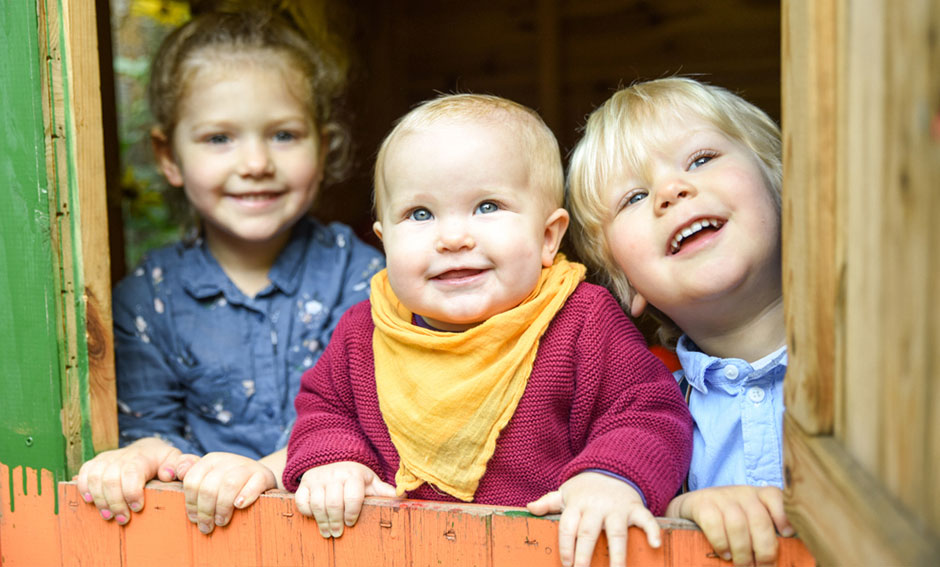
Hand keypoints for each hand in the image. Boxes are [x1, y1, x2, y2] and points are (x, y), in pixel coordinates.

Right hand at [75, 437, 180, 524]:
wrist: (146, 449)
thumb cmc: (161, 460)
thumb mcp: (175, 460)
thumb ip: (179, 465)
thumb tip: (168, 474)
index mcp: (141, 457)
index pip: (131, 473)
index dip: (131, 492)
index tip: (138, 508)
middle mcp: (121, 456)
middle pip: (110, 479)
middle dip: (115, 502)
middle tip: (122, 519)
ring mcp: (106, 458)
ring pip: (95, 478)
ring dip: (100, 499)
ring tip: (108, 515)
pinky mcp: (95, 463)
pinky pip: (84, 473)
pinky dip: (84, 488)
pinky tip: (91, 501)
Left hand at [177, 452, 277, 534]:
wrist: (260, 477)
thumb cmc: (228, 482)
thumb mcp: (208, 475)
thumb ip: (189, 472)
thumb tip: (175, 472)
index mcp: (210, 460)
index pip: (192, 481)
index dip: (190, 503)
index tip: (194, 519)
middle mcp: (226, 460)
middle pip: (208, 487)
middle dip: (205, 511)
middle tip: (208, 526)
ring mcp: (246, 466)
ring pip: (228, 484)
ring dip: (222, 507)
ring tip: (222, 521)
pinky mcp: (263, 475)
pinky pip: (254, 484)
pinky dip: (246, 496)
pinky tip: (240, 506)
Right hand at [294, 461, 396, 537]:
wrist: (333, 459)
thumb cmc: (355, 476)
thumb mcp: (370, 481)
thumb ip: (384, 490)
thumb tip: (403, 496)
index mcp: (353, 475)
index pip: (353, 496)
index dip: (352, 513)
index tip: (351, 522)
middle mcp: (334, 475)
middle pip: (333, 503)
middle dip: (336, 521)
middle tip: (338, 533)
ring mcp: (318, 479)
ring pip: (317, 504)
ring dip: (322, 521)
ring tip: (328, 531)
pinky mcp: (304, 483)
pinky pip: (302, 500)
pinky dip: (307, 511)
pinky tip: (314, 517)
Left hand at [527, 472, 659, 566]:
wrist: (612, 467)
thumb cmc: (586, 488)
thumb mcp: (566, 492)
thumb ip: (548, 502)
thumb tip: (529, 508)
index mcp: (577, 504)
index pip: (568, 526)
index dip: (566, 545)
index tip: (567, 564)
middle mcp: (596, 506)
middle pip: (589, 532)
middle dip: (584, 554)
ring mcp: (617, 508)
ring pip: (616, 532)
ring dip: (617, 555)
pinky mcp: (635, 508)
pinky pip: (646, 519)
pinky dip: (652, 530)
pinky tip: (655, 545)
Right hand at [665, 485, 793, 566]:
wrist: (692, 507)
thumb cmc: (728, 520)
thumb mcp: (749, 519)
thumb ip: (765, 532)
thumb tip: (784, 557)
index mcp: (758, 495)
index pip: (775, 497)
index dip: (784, 515)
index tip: (787, 534)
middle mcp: (742, 492)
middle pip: (759, 520)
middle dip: (764, 549)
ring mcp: (721, 496)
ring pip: (737, 524)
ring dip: (743, 551)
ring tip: (743, 566)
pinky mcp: (702, 503)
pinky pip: (714, 524)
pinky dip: (722, 543)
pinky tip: (725, 555)